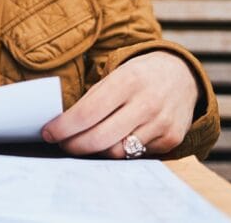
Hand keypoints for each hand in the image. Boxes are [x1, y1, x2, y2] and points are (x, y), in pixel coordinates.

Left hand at [40, 51, 197, 157]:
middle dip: (74, 145)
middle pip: (100, 138)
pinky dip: (120, 151)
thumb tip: (60, 125)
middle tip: (62, 144)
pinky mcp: (170, 140)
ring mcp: (160, 124)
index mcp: (128, 80)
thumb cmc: (138, 76)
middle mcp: (147, 103)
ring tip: (86, 143)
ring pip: (117, 152)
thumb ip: (93, 99)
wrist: (182, 75)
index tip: (49, 132)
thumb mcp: (116, 74)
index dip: (64, 127)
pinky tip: (113, 141)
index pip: (87, 113)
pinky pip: (136, 156)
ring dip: (96, 152)